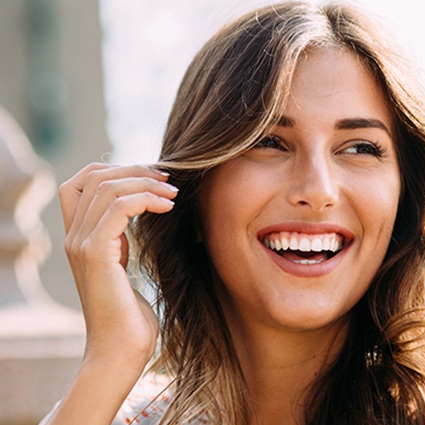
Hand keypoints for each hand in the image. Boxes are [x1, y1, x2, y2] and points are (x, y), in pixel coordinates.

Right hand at [59, 163, 176, 367]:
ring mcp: (81, 244)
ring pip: (107, 187)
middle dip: (135, 169)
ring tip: (174, 193)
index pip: (80, 182)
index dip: (115, 169)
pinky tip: (169, 207)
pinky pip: (118, 208)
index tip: (153, 176)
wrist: (121, 351)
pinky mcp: (95, 254)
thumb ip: (123, 239)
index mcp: (80, 237)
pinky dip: (146, 199)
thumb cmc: (130, 315)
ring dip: (146, 182)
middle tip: (169, 178)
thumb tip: (145, 210)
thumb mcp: (125, 266)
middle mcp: (74, 236)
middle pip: (94, 176)